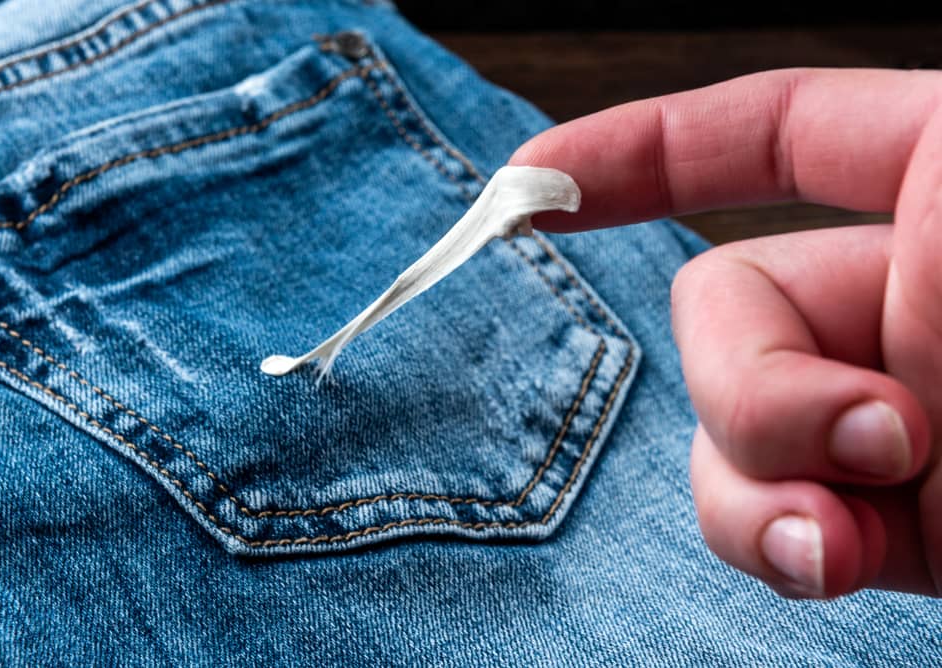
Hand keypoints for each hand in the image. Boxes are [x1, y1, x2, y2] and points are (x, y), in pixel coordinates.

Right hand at [510, 68, 941, 597]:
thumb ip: (936, 181)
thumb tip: (858, 225)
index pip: (775, 136)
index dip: (643, 149)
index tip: (530, 182)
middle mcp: (913, 299)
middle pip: (723, 306)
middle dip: (753, 384)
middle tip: (873, 439)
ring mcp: (892, 417)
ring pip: (723, 423)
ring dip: (756, 473)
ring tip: (850, 531)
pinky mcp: (894, 523)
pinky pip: (759, 512)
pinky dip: (769, 535)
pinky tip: (835, 559)